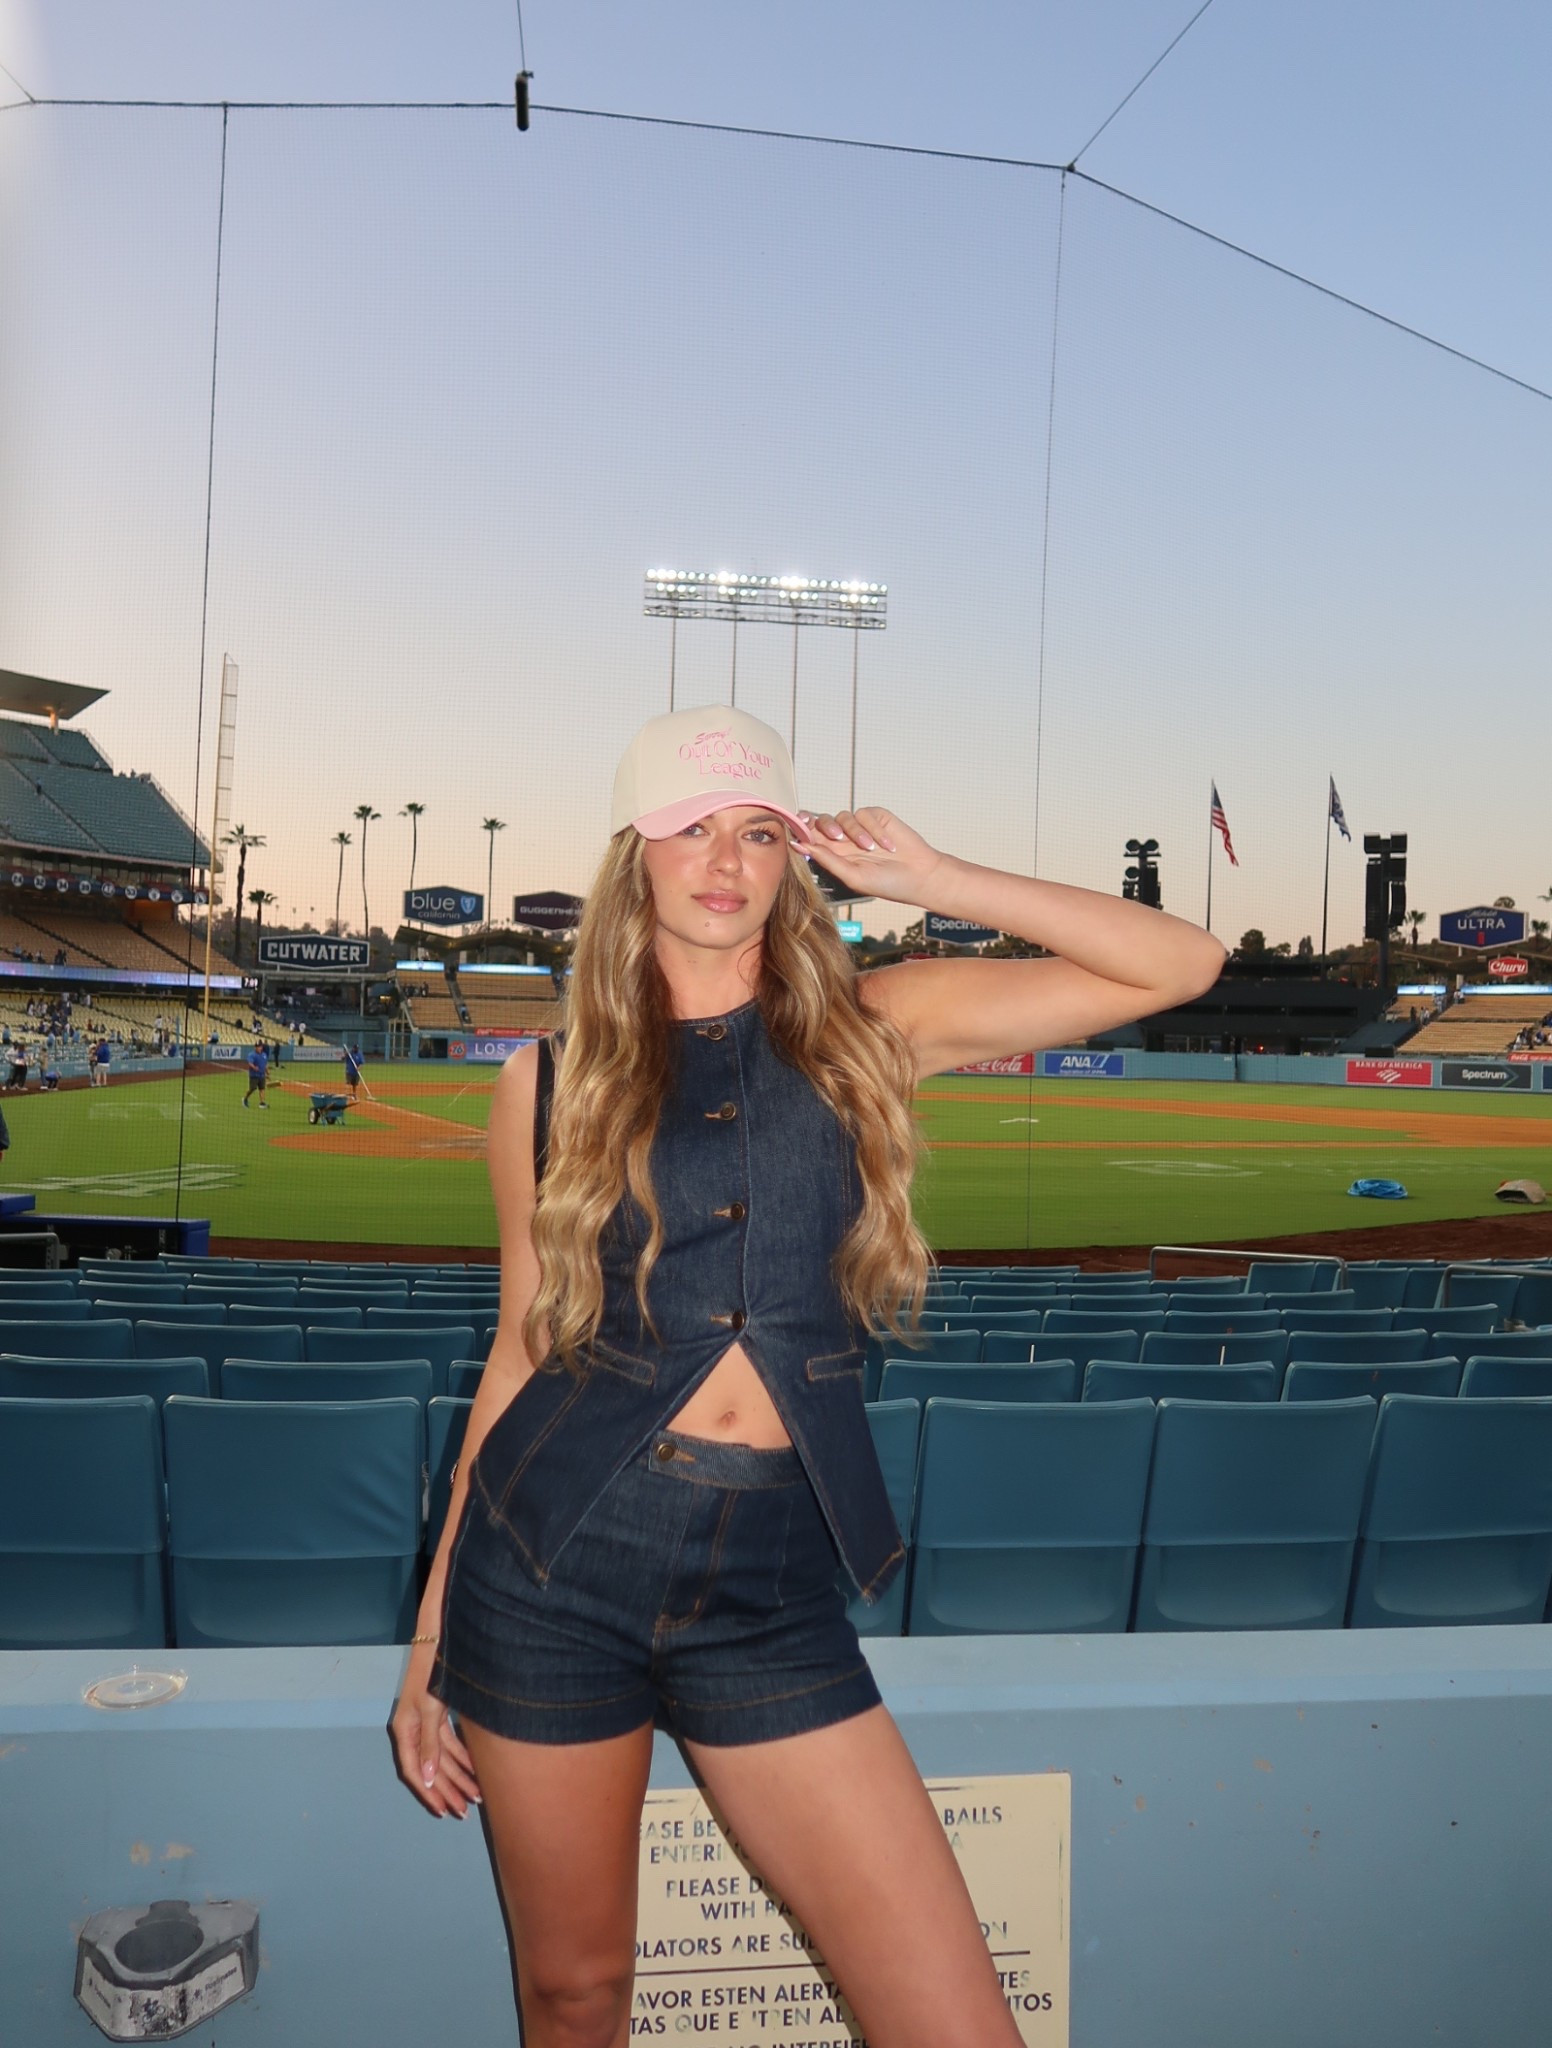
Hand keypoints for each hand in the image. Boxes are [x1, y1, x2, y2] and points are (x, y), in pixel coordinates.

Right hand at [390, 1644, 483, 1818]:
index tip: (443, 1811)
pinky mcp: (440, 1713)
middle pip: (431, 1767)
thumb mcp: (430, 1708)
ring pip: (443, 1757)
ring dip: (459, 1776)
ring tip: (476, 1796)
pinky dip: (463, 1756)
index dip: (428, 1793)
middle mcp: (414, 1728)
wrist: (441, 1637)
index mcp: (405, 1729)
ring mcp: (427, 1721)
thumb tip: (429, 1778)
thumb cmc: (433, 1670)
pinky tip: (476, 1770)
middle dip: (448, 1790)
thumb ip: (430, 1743)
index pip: (414, 1770)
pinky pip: (451, 1742)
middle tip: (466, 1811)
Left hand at [792, 807, 945, 906]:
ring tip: (872, 849)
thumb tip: (799, 845)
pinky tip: (888, 845)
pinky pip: (864, 814)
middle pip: (821, 821)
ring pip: (842, 817)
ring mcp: (859, 827)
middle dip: (824, 825)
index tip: (800, 830)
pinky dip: (874, 830)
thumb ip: (827, 860)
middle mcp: (843, 840)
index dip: (802, 830)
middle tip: (836, 836)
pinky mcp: (875, 817)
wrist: (919, 875)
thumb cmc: (886, 883)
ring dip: (857, 833)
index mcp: (834, 855)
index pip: (811, 838)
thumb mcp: (853, 876)